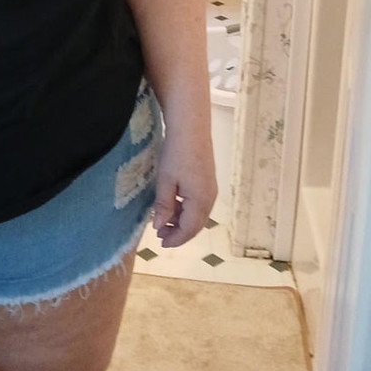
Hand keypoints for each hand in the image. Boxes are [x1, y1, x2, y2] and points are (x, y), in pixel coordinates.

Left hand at [152, 129, 216, 248]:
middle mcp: (210, 198)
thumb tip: (160, 226)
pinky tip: (173, 205)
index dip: (176, 238)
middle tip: (160, 235)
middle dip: (179, 232)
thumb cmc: (176, 154)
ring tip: (163, 222)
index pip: (189, 229)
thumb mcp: (165, 181)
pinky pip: (198, 203)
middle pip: (196, 224)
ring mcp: (210, 189)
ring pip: (197, 214)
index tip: (160, 243)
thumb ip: (164, 206)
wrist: (191, 127)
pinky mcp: (207, 180)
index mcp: (200, 201)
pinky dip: (185, 209)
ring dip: (182, 221)